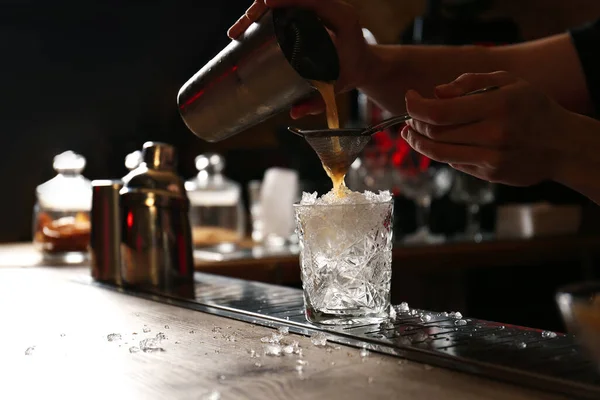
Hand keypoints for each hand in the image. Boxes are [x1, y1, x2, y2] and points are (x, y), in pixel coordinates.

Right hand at [227, 0, 373, 118]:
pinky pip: (283, 7)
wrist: (362, 64)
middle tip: (243, 25)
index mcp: (341, 17)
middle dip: (262, 6)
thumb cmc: (351, 73)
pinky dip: (263, 13)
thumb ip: (318, 101)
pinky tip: (246, 27)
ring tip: (238, 31)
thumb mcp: (337, 86)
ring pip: (284, 1)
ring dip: (258, 10)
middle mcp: (328, 8)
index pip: (313, 0)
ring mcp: (315, 8)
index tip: (267, 3)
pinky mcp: (306, 13)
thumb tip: (293, 111)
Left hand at [401, 71, 570, 186]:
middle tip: (409, 116)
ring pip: (439, 153)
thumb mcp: (509, 82)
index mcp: (497, 106)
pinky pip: (454, 163)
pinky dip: (441, 152)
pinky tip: (439, 143)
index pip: (440, 112)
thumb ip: (470, 82)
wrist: (563, 145)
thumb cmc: (532, 107)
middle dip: (414, 123)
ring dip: (418, 142)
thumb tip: (437, 93)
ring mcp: (491, 158)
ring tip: (411, 133)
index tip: (409, 97)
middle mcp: (493, 134)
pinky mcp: (490, 174)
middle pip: (434, 133)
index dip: (416, 106)